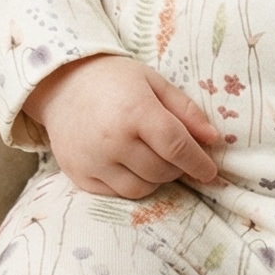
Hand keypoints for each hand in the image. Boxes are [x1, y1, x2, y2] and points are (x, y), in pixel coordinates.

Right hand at [21, 54, 221, 198]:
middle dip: (177, 167)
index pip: (176, 146)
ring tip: (151, 157)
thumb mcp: (154, 83)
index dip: (198, 162)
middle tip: (174, 153)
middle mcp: (112, 139)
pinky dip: (130, 183)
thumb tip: (212, 139)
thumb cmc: (114, 80)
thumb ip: (185, 111)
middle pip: (161, 171)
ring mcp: (93, 160)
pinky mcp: (78, 175)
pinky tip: (128, 164)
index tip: (210, 171)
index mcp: (135, 111)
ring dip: (155, 179)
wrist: (61, 84)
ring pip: (141, 188)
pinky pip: (116, 194)